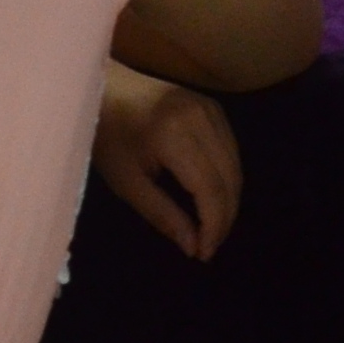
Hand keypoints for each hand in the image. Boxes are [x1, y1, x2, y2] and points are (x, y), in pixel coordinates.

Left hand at [94, 65, 245, 260]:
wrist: (107, 88)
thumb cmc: (108, 137)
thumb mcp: (127, 183)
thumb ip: (163, 215)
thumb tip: (193, 246)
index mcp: (175, 137)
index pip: (210, 189)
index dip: (213, 225)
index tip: (204, 254)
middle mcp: (202, 119)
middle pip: (230, 178)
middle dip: (224, 218)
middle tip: (209, 247)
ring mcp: (212, 110)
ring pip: (236, 165)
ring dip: (229, 200)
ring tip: (212, 228)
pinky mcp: (214, 107)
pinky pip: (231, 150)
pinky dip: (228, 179)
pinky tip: (214, 198)